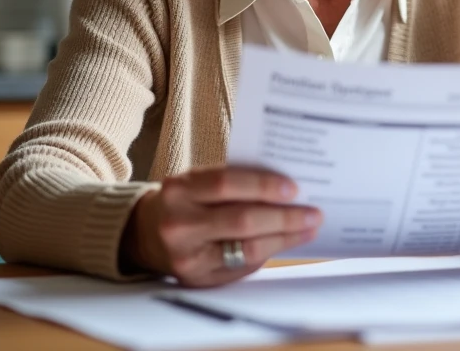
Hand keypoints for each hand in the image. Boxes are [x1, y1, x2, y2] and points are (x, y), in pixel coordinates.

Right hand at [121, 167, 321, 286]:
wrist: (147, 233)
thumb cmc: (186, 201)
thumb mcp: (197, 182)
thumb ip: (233, 182)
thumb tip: (287, 187)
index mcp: (179, 189)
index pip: (226, 183)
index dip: (263, 185)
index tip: (294, 188)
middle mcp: (178, 223)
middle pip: (241, 219)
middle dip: (283, 216)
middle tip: (313, 212)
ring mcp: (186, 255)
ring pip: (246, 247)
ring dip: (284, 237)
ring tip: (308, 228)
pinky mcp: (197, 278)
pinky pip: (242, 266)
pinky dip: (269, 252)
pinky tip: (286, 242)